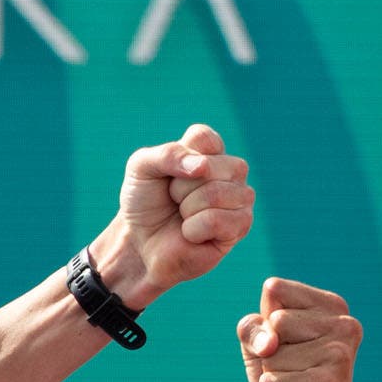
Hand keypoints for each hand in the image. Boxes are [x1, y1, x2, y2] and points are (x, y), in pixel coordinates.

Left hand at [98, 123, 254, 308]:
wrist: (140, 244)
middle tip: (174, 200)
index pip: (202, 137)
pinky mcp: (241, 225)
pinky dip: (193, 230)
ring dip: (187, 209)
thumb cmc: (145, 203)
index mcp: (211, 151)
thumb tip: (201, 166)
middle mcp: (232, 170)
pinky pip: (216, 220)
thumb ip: (166, 154)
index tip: (167, 175)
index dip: (176, 158)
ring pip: (215, 193)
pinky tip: (192, 234)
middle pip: (208, 166)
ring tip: (183, 217)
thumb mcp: (141, 168)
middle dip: (179, 188)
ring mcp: (240, 197)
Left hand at [238, 278, 361, 381]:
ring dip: (273, 376)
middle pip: (273, 321)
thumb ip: (252, 327)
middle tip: (294, 371)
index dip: (265, 320)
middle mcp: (344, 325)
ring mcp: (338, 354)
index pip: (274, 289)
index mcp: (332, 306)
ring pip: (271, 355)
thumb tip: (269, 342)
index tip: (286, 343)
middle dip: (270, 352)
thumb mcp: (259, 346)